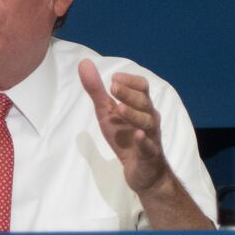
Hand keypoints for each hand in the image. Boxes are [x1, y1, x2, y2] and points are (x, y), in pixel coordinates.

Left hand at [78, 59, 169, 193]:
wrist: (142, 172)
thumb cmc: (125, 138)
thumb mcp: (107, 113)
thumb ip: (97, 90)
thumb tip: (84, 62)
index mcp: (141, 106)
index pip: (142, 87)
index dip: (130, 81)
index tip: (114, 77)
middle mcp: (149, 118)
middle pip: (144, 102)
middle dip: (129, 94)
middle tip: (112, 86)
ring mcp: (150, 136)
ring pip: (147, 123)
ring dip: (134, 114)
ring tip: (119, 108)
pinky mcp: (149, 155)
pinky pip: (149, 147)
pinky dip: (144, 141)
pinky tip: (137, 136)